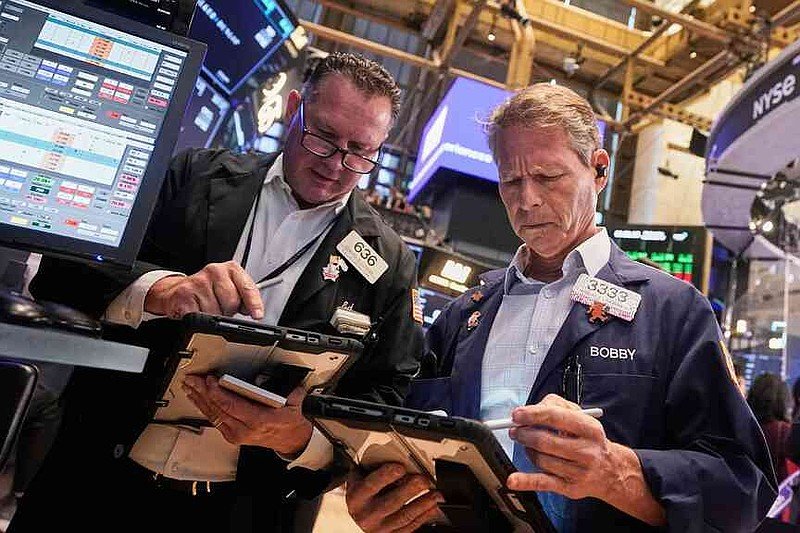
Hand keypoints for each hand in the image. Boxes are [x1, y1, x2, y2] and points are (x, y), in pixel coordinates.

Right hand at [145, 261, 263, 319]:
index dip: (253, 303)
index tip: (257, 315)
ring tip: (207, 309)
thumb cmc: (208, 291)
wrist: (177, 291)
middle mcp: (215, 271)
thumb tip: (254, 313)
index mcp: (231, 269)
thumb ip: (244, 298)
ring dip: (213, 317)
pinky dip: (199, 320)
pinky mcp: (184, 294)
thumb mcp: (230, 289)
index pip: (247, 287)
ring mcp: (199, 281)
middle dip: (228, 311)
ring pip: (215, 311)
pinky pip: (199, 316)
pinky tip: (196, 311)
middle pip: (231, 301)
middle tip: (221, 309)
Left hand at [182, 376, 311, 455]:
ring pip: (212, 415)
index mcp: (258, 420)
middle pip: (217, 409)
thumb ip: (291, 391)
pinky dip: (203, 407)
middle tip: (192, 380)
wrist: (289, 440)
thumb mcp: (292, 404)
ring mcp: (236, 434)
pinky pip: (214, 419)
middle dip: (202, 392)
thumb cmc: (289, 423)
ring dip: (199, 399)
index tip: (210, 380)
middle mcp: (244, 429)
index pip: (231, 406)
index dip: (217, 392)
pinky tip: (196, 399)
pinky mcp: (231, 435)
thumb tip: (289, 380)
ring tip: (189, 387)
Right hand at [346, 463, 443, 532]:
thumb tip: (391, 455)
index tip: (400, 467)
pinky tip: (432, 508)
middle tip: (424, 479)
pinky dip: (424, 517)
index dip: (386, 476)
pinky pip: (410, 527)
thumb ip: (370, 469)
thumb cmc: (359, 498)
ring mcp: (379, 528)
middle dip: (411, 489)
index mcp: (357, 497)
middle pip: (392, 502)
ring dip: (423, 504)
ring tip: (435, 494)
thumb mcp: (357, 481)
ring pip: (404, 516)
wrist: (354, 522)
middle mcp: (367, 514)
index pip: (371, 485)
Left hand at [507, 394, 664, 524]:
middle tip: (515, 430)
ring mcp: (578, 471)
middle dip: (524, 434)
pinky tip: (513, 480)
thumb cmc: (589, 439)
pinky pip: (543, 483)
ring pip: (540, 459)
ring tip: (529, 445)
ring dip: (528, 450)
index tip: (516, 415)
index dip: (532, 415)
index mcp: (589, 429)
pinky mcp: (569, 487)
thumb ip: (555, 406)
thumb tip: (530, 411)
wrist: (611, 470)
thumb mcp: (581, 416)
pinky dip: (525, 481)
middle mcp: (586, 451)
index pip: (555, 417)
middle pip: (544, 440)